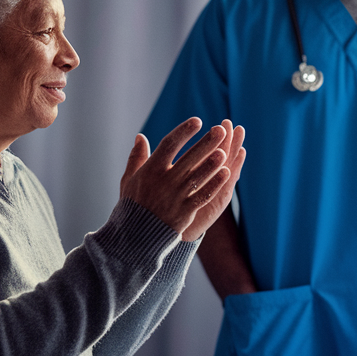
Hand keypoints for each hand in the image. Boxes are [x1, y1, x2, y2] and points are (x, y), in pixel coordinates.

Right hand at [119, 118, 244, 240]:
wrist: (135, 234)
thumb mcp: (129, 179)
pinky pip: (203, 195)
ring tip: (225, 150)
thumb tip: (140, 136)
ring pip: (198, 176)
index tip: (197, 121)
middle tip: (221, 130)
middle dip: (205, 143)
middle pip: (189, 158)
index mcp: (151, 170)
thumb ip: (136, 157)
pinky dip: (215, 184)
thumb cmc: (133, 203)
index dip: (183, 132)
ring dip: (212, 163)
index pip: (169, 145)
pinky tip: (227, 173)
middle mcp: (165, 181)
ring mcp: (176, 196)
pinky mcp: (185, 211)